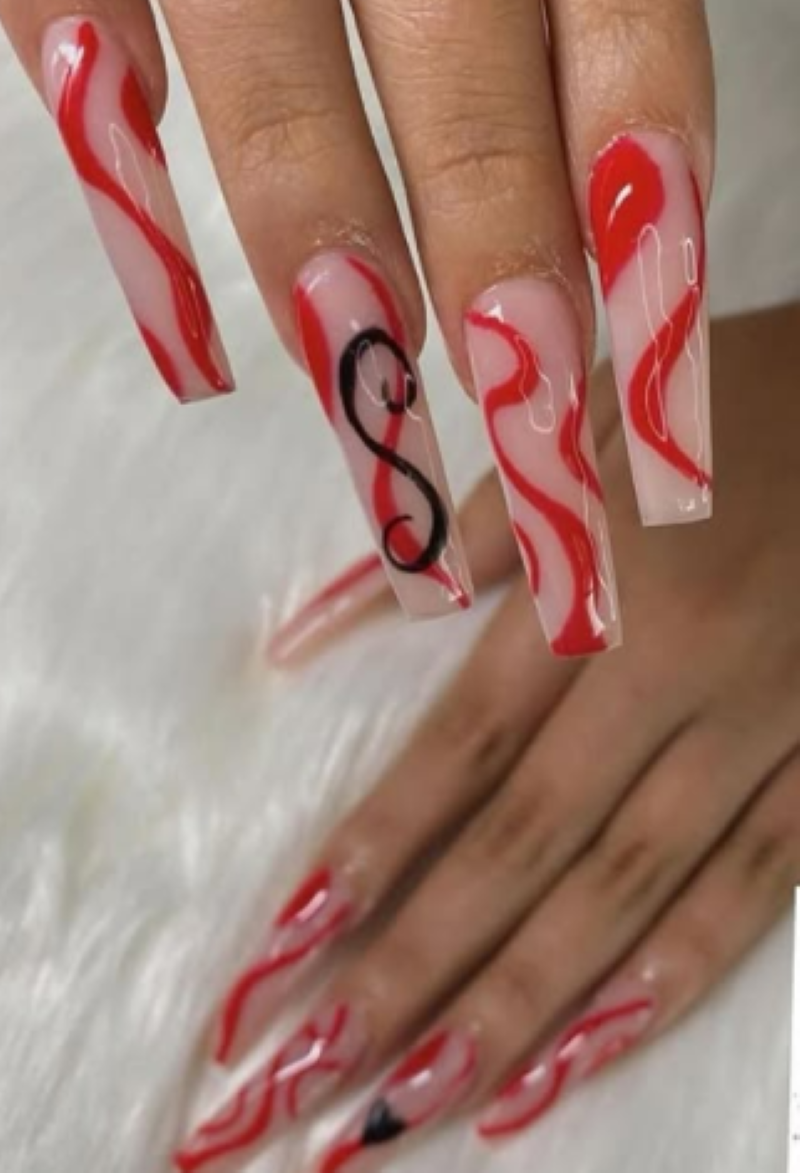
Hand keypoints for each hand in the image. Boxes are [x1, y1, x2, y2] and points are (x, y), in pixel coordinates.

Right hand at [2, 0, 713, 646]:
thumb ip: (568, 57)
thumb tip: (605, 258)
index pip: (627, 61)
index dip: (648, 256)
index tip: (660, 434)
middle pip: (468, 95)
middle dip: (503, 294)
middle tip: (536, 466)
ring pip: (279, 75)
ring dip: (328, 260)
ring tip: (366, 417)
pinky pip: (80, 10)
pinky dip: (127, 180)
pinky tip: (191, 348)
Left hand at [174, 302, 799, 1171]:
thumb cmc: (713, 406)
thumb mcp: (574, 427)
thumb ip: (456, 538)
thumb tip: (316, 631)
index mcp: (606, 575)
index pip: (468, 741)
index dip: (379, 843)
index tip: (291, 945)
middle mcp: (681, 668)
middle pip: (534, 838)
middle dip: (425, 961)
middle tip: (324, 1073)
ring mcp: (768, 725)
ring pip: (639, 887)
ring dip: (530, 1004)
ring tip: (428, 1098)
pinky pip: (757, 886)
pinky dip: (674, 973)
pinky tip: (589, 1051)